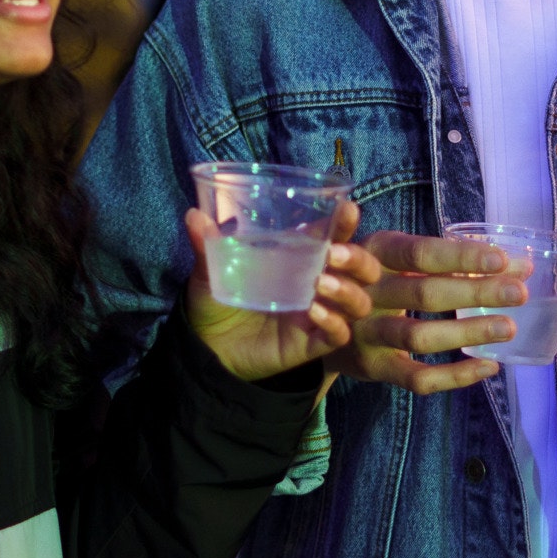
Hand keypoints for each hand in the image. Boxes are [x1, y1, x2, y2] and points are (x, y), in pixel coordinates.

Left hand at [183, 202, 381, 383]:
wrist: (205, 348)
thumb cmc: (216, 302)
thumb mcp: (209, 271)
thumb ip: (207, 245)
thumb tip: (193, 215)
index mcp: (301, 260)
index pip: (336, 237)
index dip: (346, 222)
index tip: (347, 209)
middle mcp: (318, 285)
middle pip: (363, 270)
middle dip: (357, 258)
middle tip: (333, 254)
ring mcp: (317, 316)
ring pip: (358, 302)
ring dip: (347, 290)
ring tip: (320, 283)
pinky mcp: (310, 344)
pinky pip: (337, 336)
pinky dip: (333, 323)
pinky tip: (313, 312)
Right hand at [318, 231, 529, 394]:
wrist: (313, 318)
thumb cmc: (370, 277)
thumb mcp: (392, 254)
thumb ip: (447, 254)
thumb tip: (517, 262)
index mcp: (373, 253)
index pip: (420, 252)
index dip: (461, 256)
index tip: (503, 259)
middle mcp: (364, 292)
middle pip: (424, 292)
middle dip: (475, 292)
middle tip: (519, 292)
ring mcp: (365, 333)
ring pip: (419, 336)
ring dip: (467, 331)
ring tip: (508, 327)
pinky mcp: (372, 367)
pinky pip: (417, 378)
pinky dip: (455, 376)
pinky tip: (489, 367)